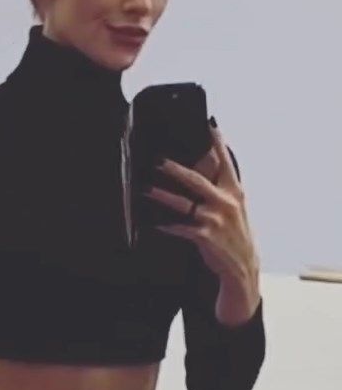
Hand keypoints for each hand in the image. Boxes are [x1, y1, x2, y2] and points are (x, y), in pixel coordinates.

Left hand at [145, 124, 258, 293]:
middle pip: (198, 180)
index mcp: (235, 191)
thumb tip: (207, 165)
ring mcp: (215, 219)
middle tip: (159, 161)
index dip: (218, 142)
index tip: (209, 125)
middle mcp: (226, 202)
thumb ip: (221, 187)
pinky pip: (181, 228)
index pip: (226, 162)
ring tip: (147, 189)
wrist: (242, 265)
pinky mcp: (205, 236)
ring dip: (163, 196)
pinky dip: (167, 226)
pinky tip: (155, 223)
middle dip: (176, 169)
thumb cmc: (235, 233)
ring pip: (184, 204)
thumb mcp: (234, 206)